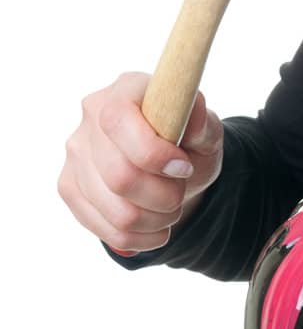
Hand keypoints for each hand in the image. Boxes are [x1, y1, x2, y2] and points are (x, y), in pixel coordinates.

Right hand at [58, 73, 223, 252]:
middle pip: (119, 176)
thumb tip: (191, 110)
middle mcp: (90, 118)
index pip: (118, 122)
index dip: (153, 154)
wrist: (172, 170)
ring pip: (116, 211)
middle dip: (164, 196)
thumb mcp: (207, 131)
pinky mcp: (69, 187)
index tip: (183, 167)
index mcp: (124, 90)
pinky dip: (140, 238)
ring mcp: (75, 154)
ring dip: (156, 220)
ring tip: (171, 210)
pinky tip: (156, 228)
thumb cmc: (188, 143)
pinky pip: (105, 230)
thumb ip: (202, 122)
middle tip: (180, 192)